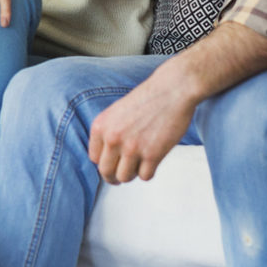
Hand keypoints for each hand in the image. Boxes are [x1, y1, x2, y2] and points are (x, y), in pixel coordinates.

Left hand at [88, 66, 195, 184]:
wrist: (172, 89)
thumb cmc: (148, 98)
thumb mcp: (117, 112)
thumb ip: (109, 131)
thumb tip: (107, 156)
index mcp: (101, 126)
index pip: (94, 158)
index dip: (104, 163)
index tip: (111, 164)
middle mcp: (113, 138)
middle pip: (106, 172)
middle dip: (113, 177)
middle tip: (120, 177)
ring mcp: (132, 148)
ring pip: (124, 177)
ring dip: (132, 174)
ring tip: (139, 165)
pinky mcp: (152, 155)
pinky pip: (145, 176)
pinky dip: (148, 172)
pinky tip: (152, 162)